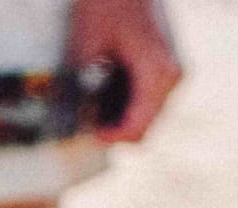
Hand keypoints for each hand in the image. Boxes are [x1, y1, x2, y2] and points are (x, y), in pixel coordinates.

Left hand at [70, 0, 182, 142]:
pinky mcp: (167, 61)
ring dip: (120, 112)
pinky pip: (149, 93)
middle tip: (84, 119)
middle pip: (145, 124)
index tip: (87, 134)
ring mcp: (173, 69)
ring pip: (147, 111)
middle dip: (115, 126)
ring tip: (91, 101)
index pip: (138, 128)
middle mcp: (173, 76)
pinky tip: (104, 84)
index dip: (110, 138)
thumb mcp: (86, 38)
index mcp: (159, 74)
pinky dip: (126, 96)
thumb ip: (78, 83)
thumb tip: (64, 117)